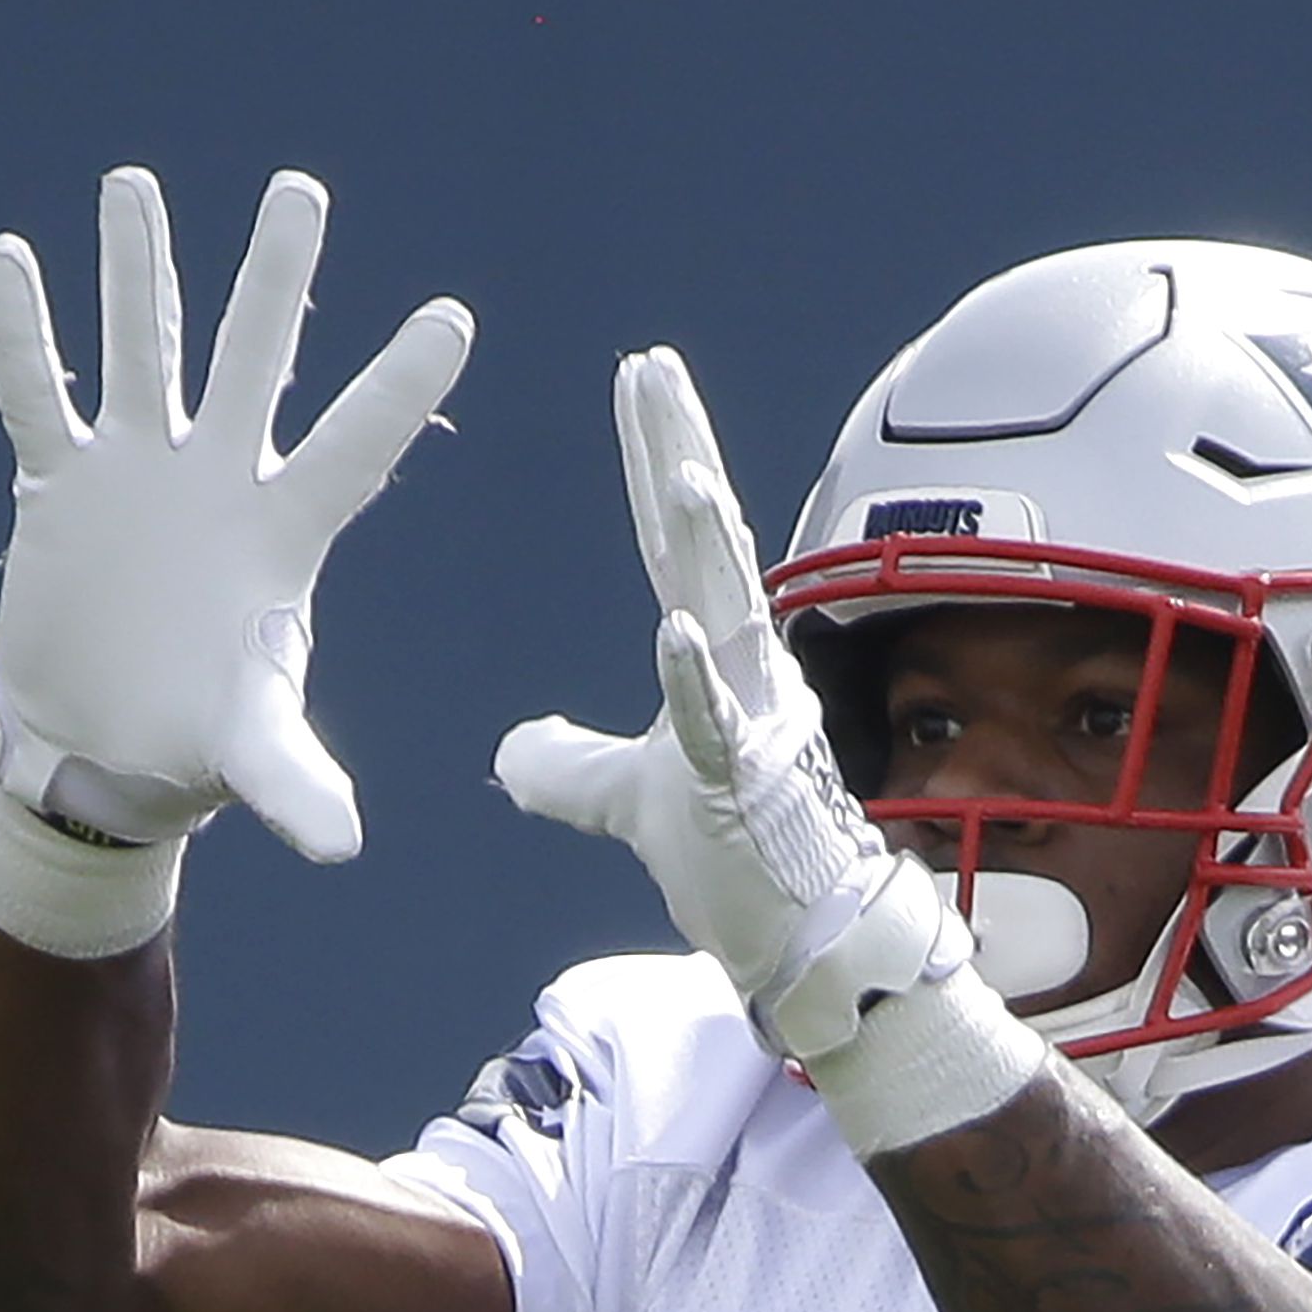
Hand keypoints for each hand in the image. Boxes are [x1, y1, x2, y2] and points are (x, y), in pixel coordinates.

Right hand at [0, 168, 471, 857]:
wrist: (99, 753)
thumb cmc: (193, 750)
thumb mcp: (250, 757)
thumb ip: (292, 781)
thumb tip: (341, 845)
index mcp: (282, 535)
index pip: (355, 445)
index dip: (400, 386)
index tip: (455, 317)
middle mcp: (216, 481)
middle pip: (252, 359)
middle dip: (273, 277)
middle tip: (300, 190)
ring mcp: (138, 473)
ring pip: (141, 348)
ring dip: (138, 270)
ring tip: (133, 183)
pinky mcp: (61, 489)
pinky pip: (38, 397)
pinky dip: (24, 335)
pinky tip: (11, 259)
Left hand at [494, 350, 963, 1054]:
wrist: (802, 941)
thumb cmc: (734, 861)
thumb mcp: (629, 804)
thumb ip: (570, 767)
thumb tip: (510, 750)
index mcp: (715, 658)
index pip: (675, 540)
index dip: (656, 454)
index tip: (641, 376)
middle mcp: (744, 671)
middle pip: (704, 547)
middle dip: (681, 454)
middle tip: (656, 371)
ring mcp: (752, 724)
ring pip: (728, 616)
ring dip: (708, 547)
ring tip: (685, 473)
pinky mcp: (747, 789)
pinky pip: (718, 726)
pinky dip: (696, 679)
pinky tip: (675, 631)